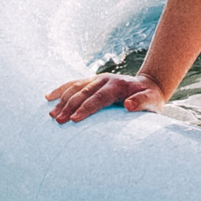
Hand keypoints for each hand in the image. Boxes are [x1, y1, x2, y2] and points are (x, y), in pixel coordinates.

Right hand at [45, 71, 165, 123]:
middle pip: (83, 93)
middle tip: (58, 121)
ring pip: (75, 88)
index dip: (86, 109)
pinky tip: (48, 97)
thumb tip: (128, 105)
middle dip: (69, 107)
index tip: (74, 120)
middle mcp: (104, 80)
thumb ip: (142, 102)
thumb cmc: (150, 97)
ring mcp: (96, 79)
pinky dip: (60, 90)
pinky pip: (73, 84)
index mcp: (117, 85)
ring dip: (62, 101)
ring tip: (51, 115)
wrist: (149, 84)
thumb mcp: (152, 100)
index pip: (98, 98)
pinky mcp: (91, 82)